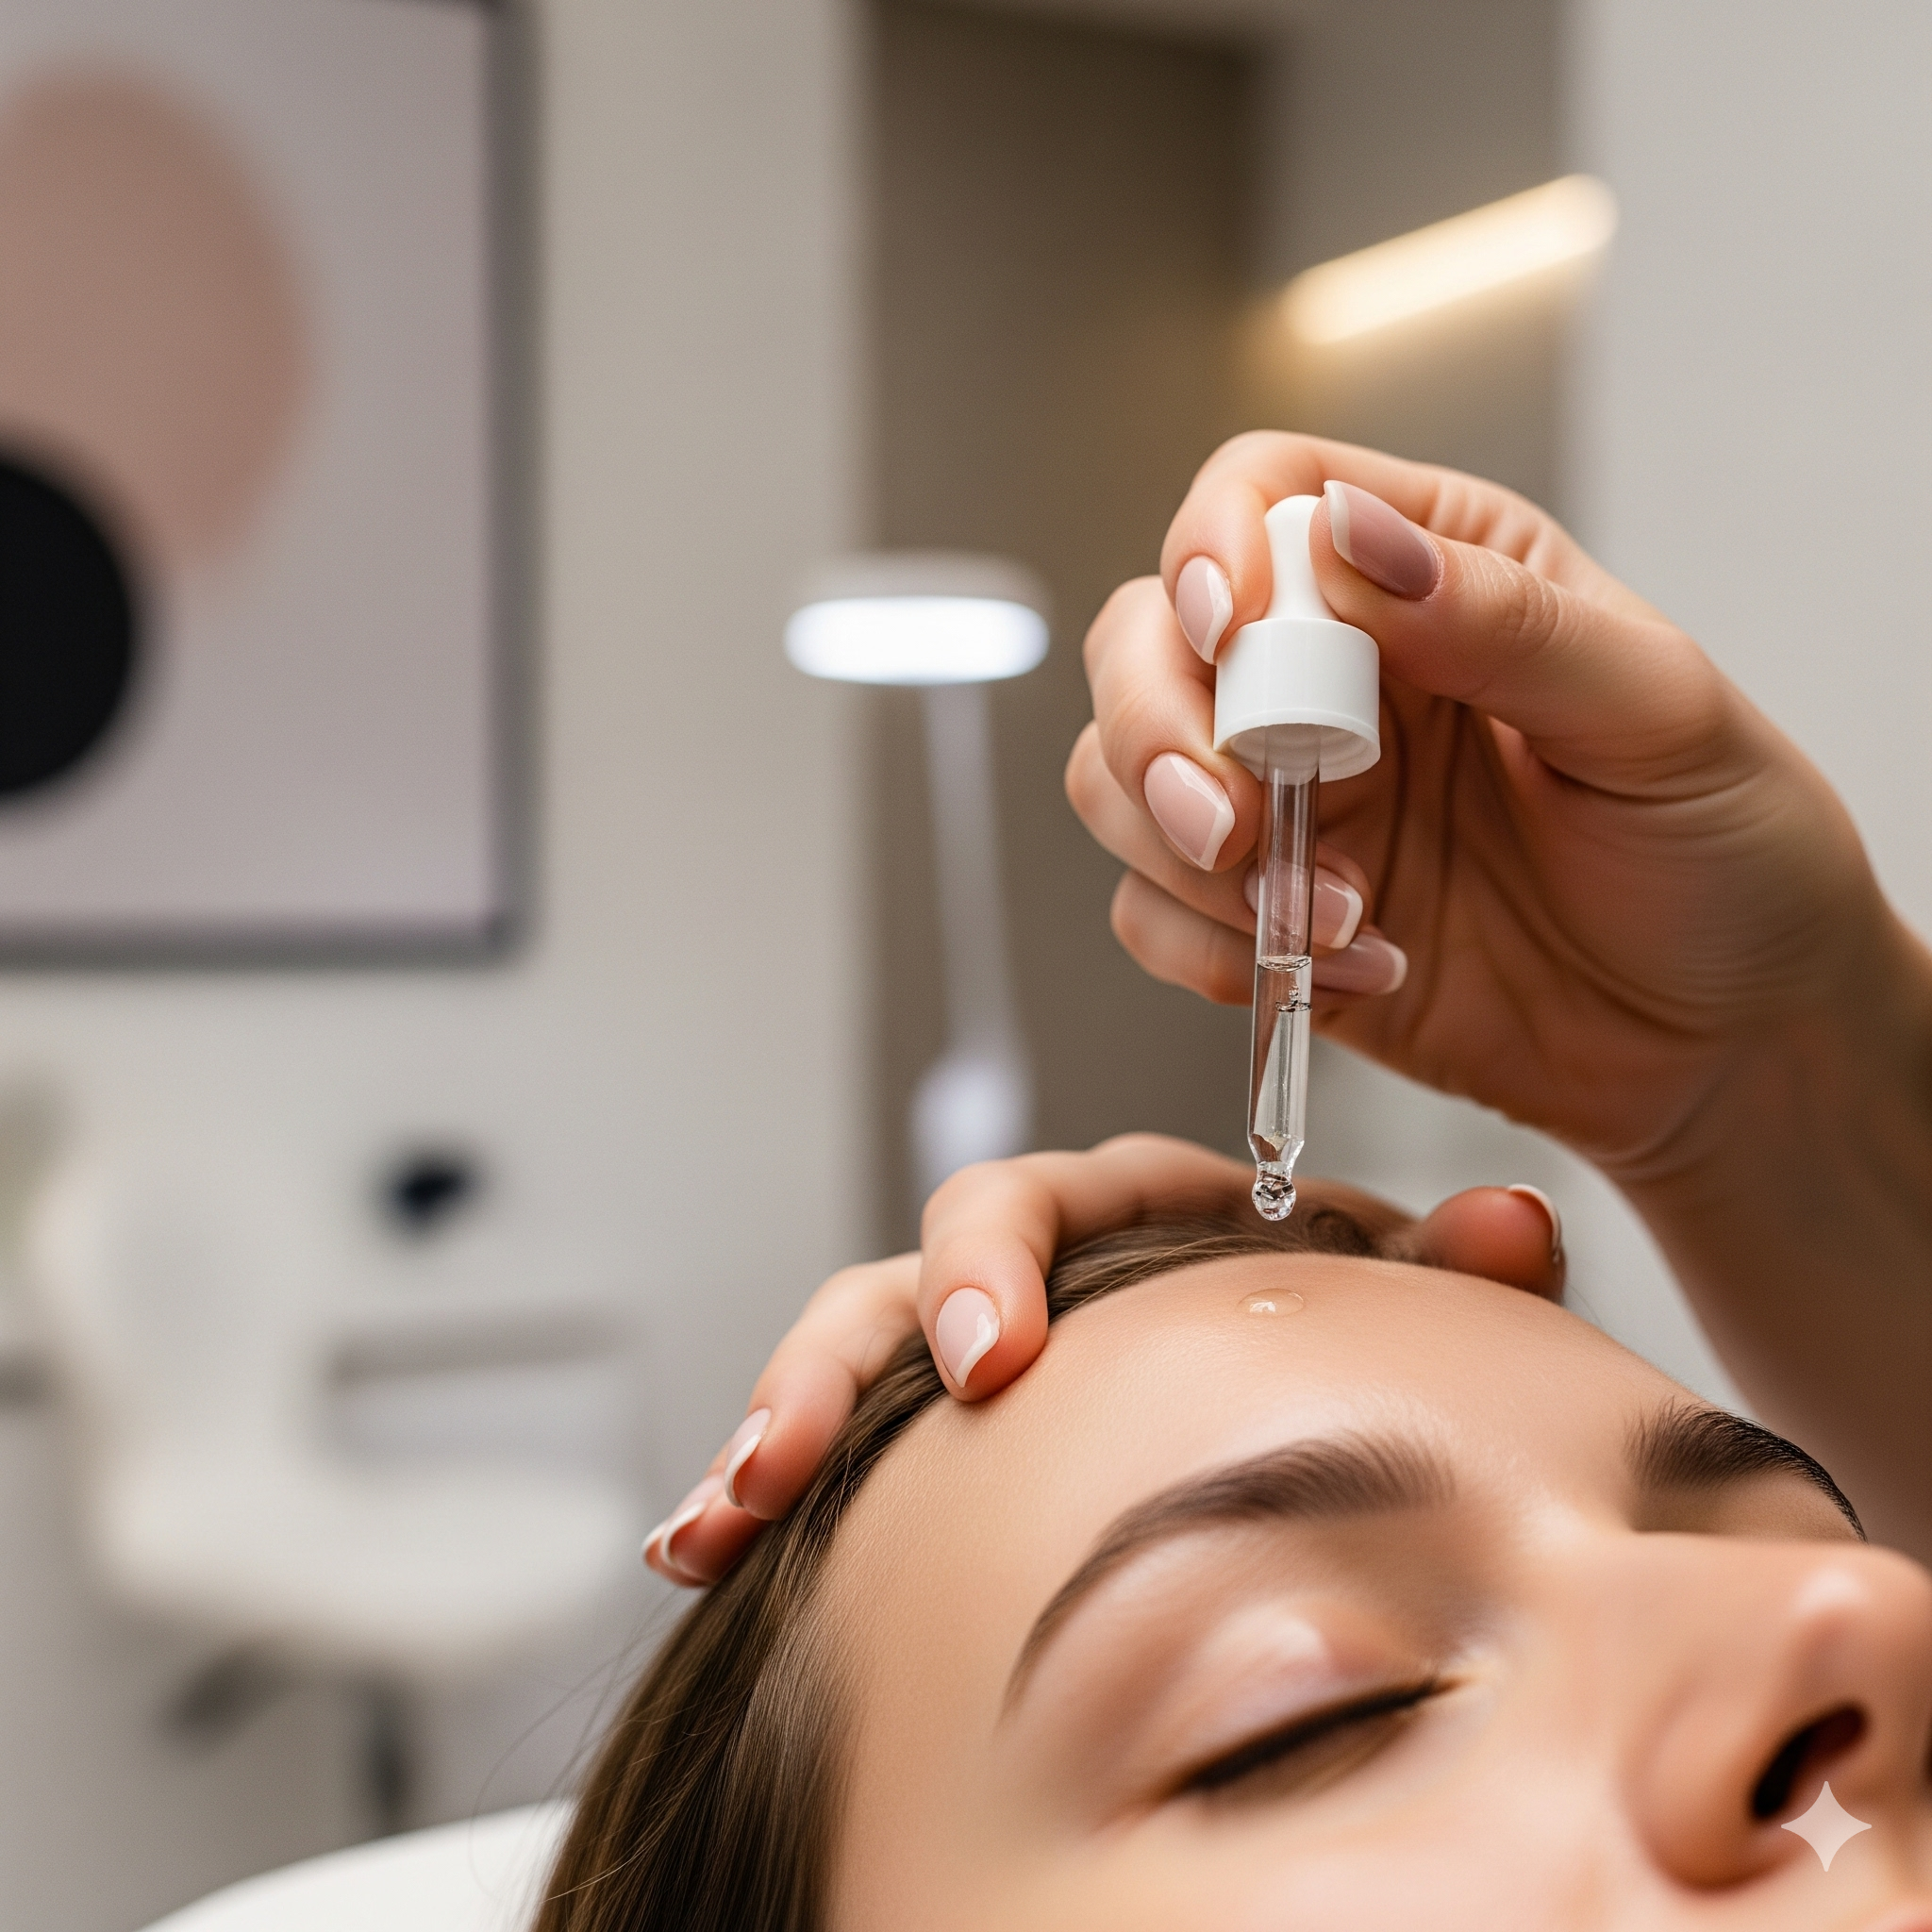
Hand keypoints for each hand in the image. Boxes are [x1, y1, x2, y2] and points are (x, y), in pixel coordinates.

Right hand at [643, 1135, 1565, 1585]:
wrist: (1349, 1425)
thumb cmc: (1362, 1345)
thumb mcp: (1414, 1314)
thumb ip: (1454, 1273)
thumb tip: (1514, 1221)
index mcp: (1153, 1219)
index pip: (1053, 1201)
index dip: (1004, 1263)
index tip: (993, 1357)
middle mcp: (1058, 1273)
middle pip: (921, 1274)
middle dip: (849, 1359)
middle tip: (797, 1450)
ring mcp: (995, 1351)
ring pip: (861, 1350)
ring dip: (782, 1419)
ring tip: (719, 1515)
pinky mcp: (954, 1435)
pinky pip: (850, 1440)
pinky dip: (773, 1481)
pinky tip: (706, 1548)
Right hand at [1067, 432, 1885, 1178]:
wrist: (1730, 1043)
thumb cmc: (1727, 856)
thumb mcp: (1658, 714)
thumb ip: (1505, 621)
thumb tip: (1355, 538)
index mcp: (1431, 572)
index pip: (1259, 500)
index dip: (1210, 547)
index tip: (1231, 632)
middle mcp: (1334, 676)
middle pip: (1143, 641)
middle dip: (1155, 729)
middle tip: (1223, 820)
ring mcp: (1287, 798)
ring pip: (1116, 777)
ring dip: (1181, 854)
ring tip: (1325, 918)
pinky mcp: (1260, 915)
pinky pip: (1150, 914)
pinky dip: (1211, 950)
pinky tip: (1344, 971)